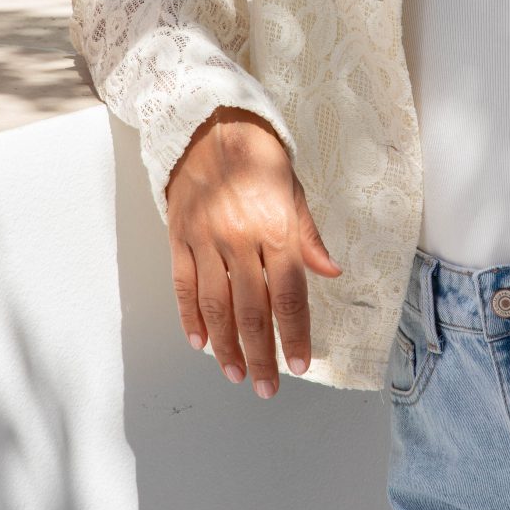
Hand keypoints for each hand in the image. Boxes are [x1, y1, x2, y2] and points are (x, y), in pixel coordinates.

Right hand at [164, 105, 341, 398]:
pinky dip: (190, 317)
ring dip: (225, 346)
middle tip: (267, 387)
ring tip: (235, 374)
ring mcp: (206, 240)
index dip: (293, 334)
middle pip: (252, 310)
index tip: (298, 364)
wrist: (211, 122)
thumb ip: (308, 237)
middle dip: (260, 354)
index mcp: (277, 229)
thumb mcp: (295, 190)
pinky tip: (199, 343)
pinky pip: (184, 286)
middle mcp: (241, 239)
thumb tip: (330, 272)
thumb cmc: (260, 156)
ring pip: (216, 306)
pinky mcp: (179, 237)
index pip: (289, 295)